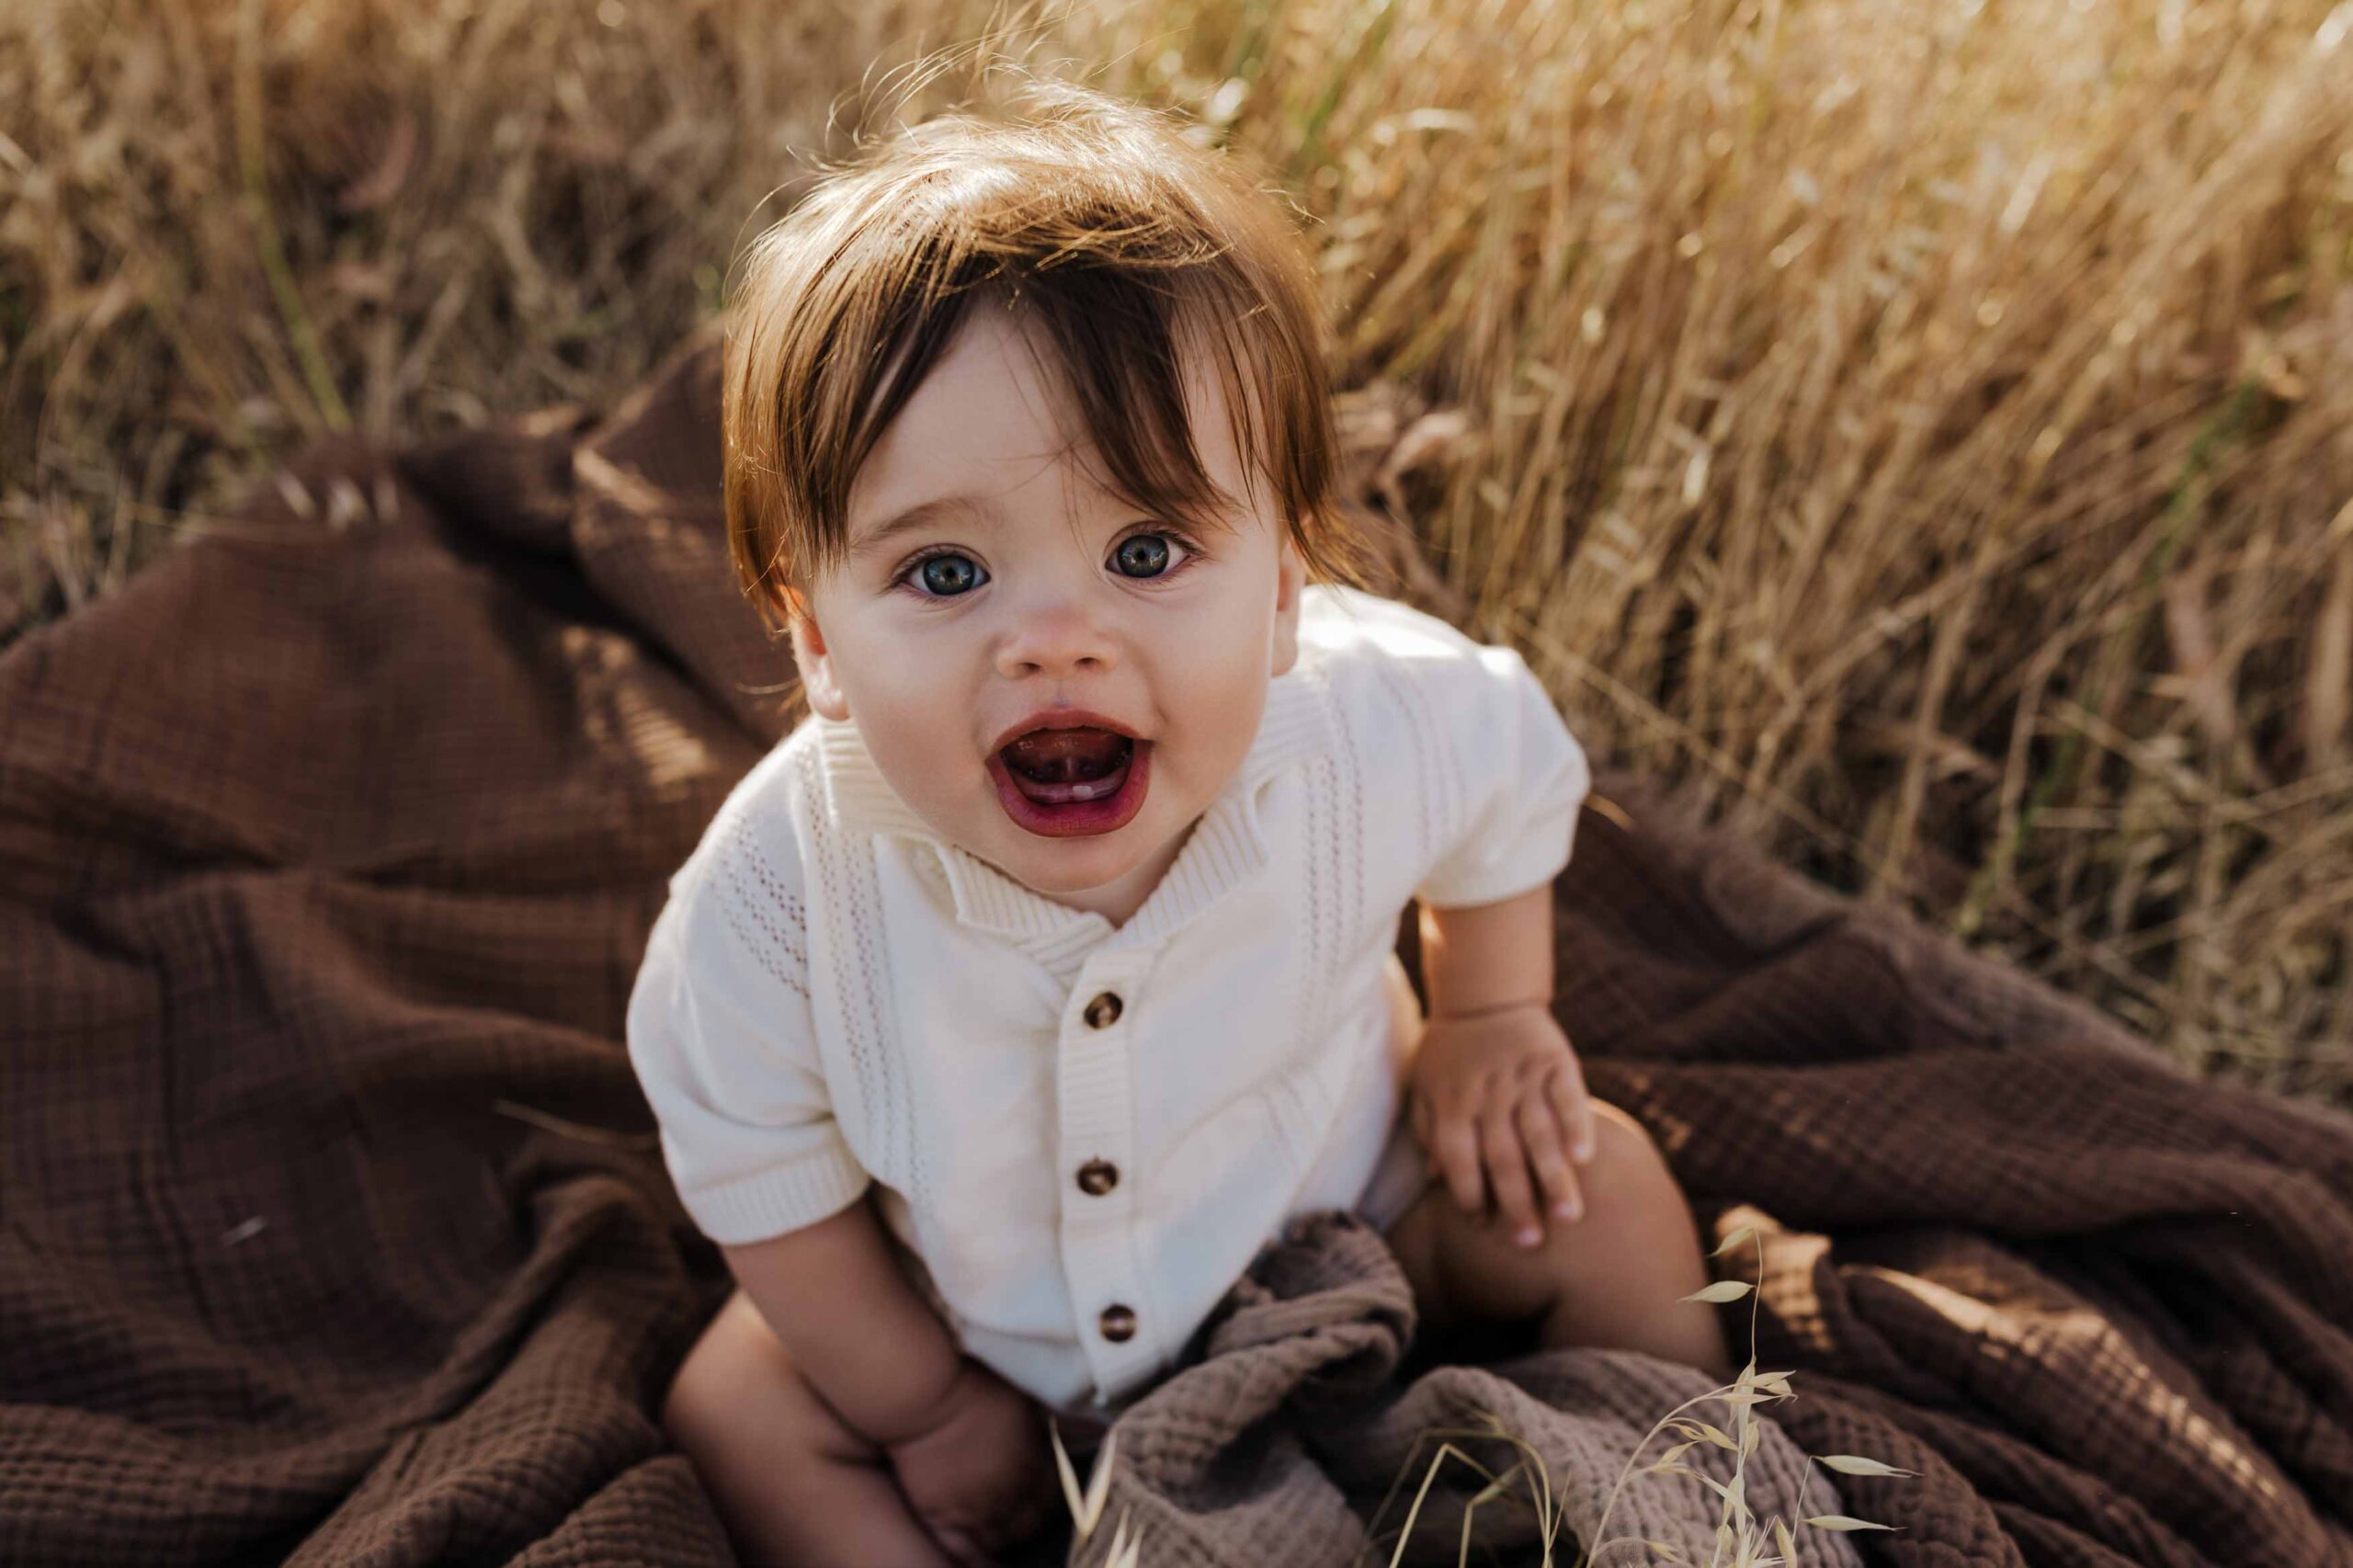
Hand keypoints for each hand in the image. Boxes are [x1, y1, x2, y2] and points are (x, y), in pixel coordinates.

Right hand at [881, 1357, 1057, 1565]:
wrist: (927, 1397)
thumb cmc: (976, 1390)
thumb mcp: (1026, 1403)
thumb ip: (1059, 1425)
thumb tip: (1097, 1429)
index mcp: (1031, 1466)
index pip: (1052, 1499)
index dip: (1051, 1499)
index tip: (1045, 1495)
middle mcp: (1008, 1494)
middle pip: (1029, 1526)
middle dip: (1030, 1523)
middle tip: (1023, 1516)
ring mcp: (974, 1509)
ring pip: (999, 1541)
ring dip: (1003, 1538)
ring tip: (999, 1529)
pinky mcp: (940, 1515)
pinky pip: (963, 1550)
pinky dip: (973, 1554)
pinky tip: (975, 1551)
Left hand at [1406, 1001, 1597, 1248]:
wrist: (1485, 995)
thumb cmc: (1450, 1052)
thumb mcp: (1424, 1087)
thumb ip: (1427, 1131)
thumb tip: (1433, 1180)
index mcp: (1451, 1104)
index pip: (1459, 1160)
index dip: (1469, 1196)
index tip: (1486, 1228)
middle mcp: (1487, 1094)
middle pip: (1502, 1157)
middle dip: (1517, 1203)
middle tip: (1532, 1242)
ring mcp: (1522, 1077)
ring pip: (1540, 1133)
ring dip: (1554, 1177)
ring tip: (1569, 1217)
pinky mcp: (1555, 1060)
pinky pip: (1568, 1097)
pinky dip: (1576, 1126)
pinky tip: (1585, 1159)